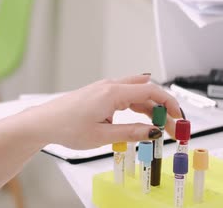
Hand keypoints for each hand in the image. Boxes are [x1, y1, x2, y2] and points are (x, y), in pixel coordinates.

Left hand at [30, 74, 182, 149]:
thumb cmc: (67, 127)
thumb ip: (131, 133)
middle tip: (171, 126)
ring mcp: (103, 89)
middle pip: (146, 90)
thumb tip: (152, 132)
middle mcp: (109, 86)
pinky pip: (124, 96)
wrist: (44, 122)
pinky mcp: (99, 95)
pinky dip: (136, 107)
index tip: (178, 117)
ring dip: (149, 108)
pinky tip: (140, 120)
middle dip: (162, 107)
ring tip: (158, 127)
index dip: (169, 103)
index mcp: (113, 93)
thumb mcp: (103, 136)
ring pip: (135, 93)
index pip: (150, 90)